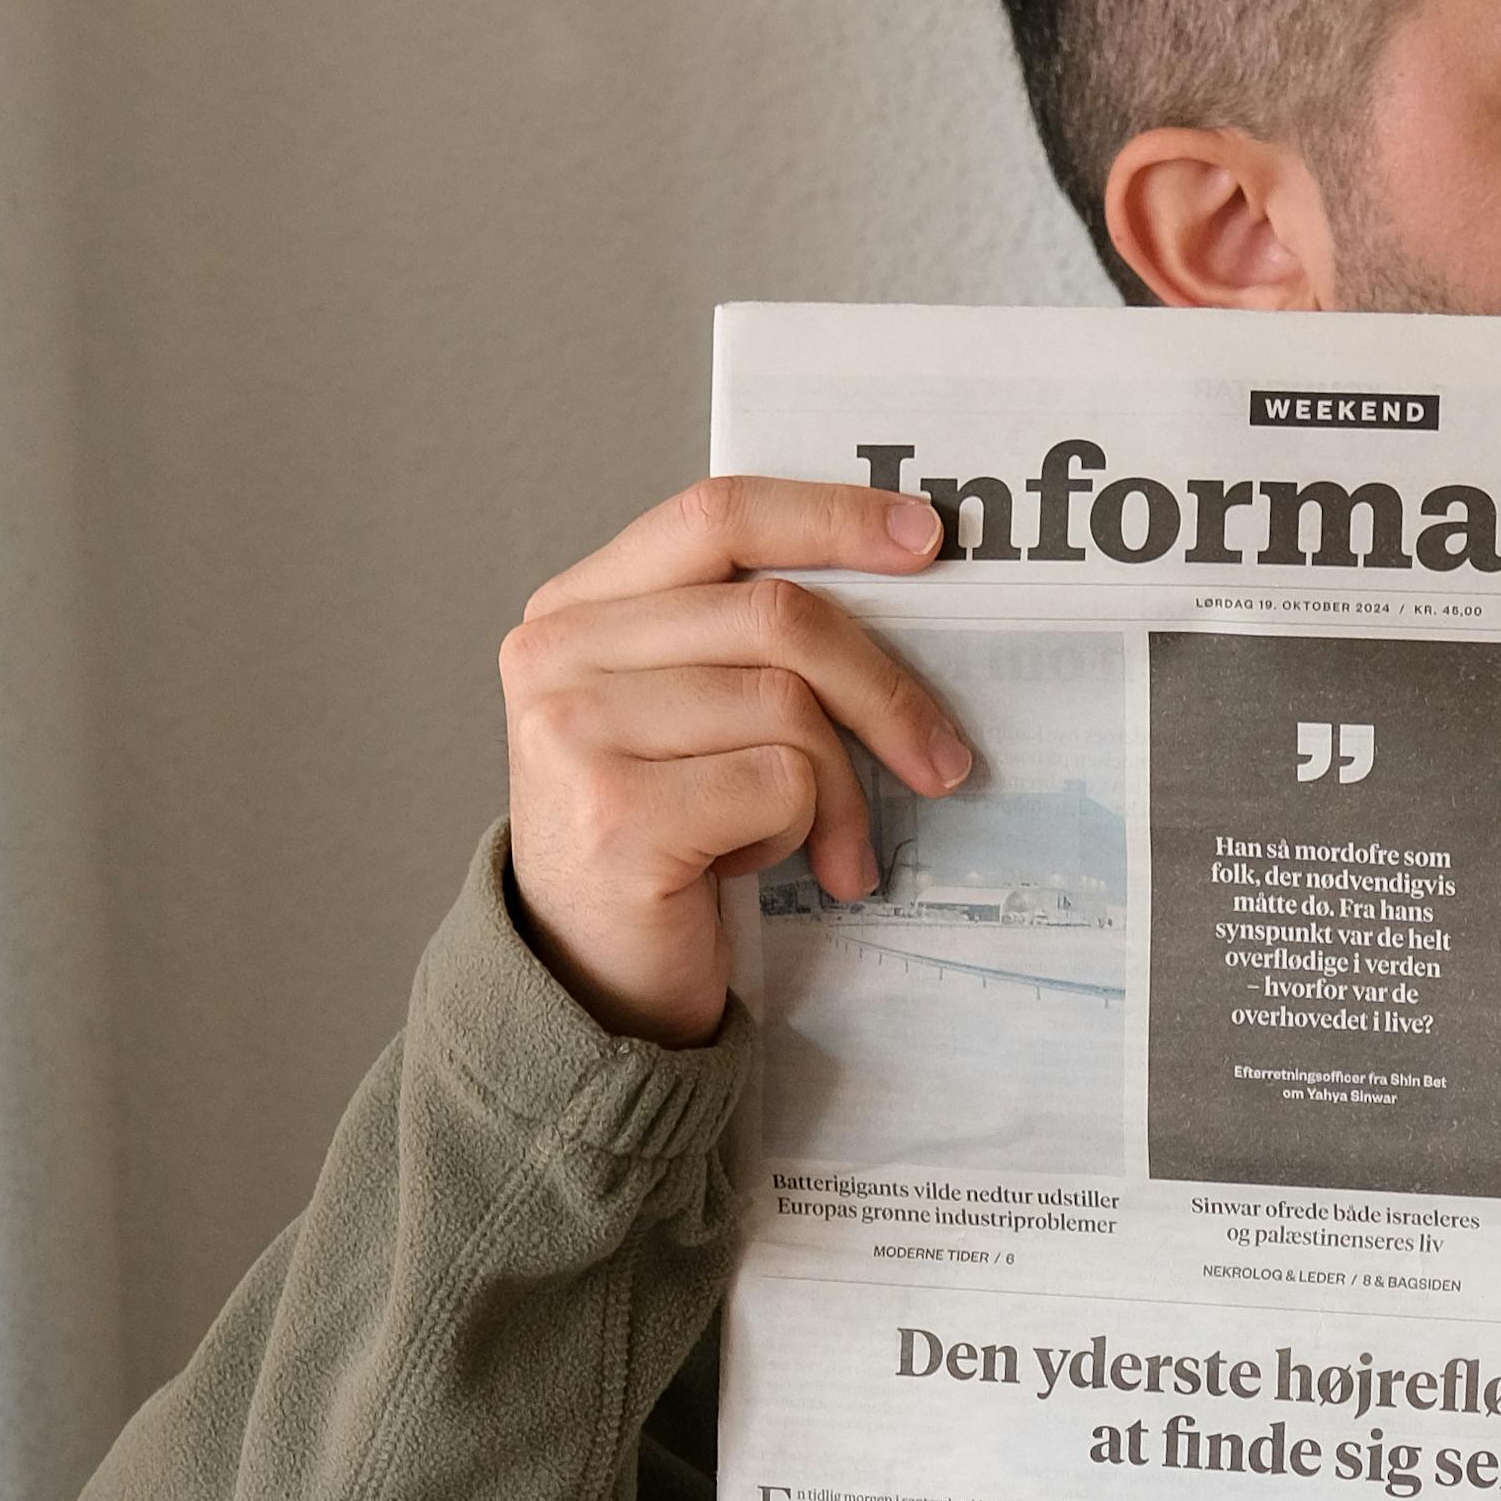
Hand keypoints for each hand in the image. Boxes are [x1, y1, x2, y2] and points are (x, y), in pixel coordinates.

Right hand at [499, 477, 967, 1045]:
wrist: (590, 985)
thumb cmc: (662, 846)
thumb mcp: (689, 719)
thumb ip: (743, 643)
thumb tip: (903, 587)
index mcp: (578, 609)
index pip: (718, 515)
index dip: (831, 517)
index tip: (926, 539)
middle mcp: (560, 654)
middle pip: (777, 615)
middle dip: (884, 690)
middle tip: (941, 761)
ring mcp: (576, 732)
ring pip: (786, 704)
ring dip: (841, 791)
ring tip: (832, 850)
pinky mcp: (617, 815)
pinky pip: (778, 785)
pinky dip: (801, 832)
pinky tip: (757, 869)